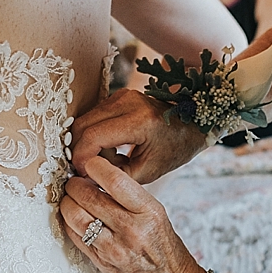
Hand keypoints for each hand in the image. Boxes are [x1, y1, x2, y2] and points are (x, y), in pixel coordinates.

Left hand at [60, 156, 202, 272]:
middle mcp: (131, 229)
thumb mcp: (157, 216)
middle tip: (75, 182)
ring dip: (67, 203)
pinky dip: (69, 223)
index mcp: (149, 212)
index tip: (90, 164)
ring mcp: (114, 248)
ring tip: (71, 199)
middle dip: (75, 184)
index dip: (95, 167)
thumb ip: (130, 198)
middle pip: (88, 196)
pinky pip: (75, 237)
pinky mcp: (102, 263)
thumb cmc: (166, 250)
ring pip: (75, 216)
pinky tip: (74, 219)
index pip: (115, 180)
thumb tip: (98, 177)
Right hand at [69, 89, 207, 183]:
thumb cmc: (174, 149)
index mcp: (139, 121)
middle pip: (82, 125)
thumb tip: (86, 177)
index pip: (93, 136)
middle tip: (87, 171)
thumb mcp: (148, 171)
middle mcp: (128, 102)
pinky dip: (92, 135)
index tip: (83, 174)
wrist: (192, 124)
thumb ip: (116, 176)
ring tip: (103, 161)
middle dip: (79, 151)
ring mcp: (122, 95)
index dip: (81, 158)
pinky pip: (93, 116)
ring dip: (86, 143)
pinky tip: (108, 149)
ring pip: (84, 120)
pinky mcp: (118, 96)